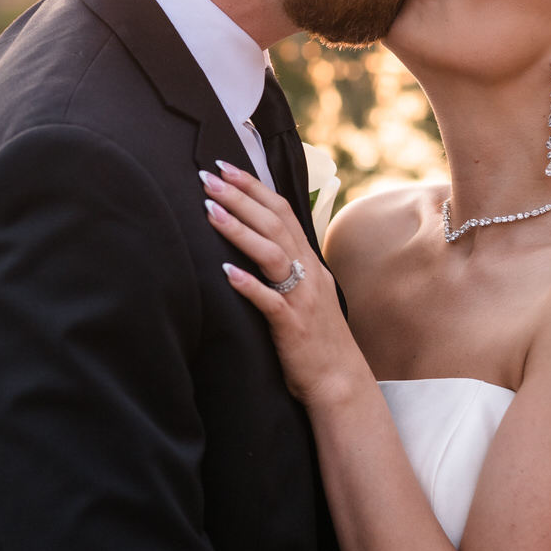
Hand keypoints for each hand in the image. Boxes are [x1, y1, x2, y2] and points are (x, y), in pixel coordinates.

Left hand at [201, 161, 371, 407]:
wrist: (340, 382)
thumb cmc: (317, 339)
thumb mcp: (306, 293)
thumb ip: (287, 267)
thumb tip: (259, 242)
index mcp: (309, 262)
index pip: (282, 212)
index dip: (254, 187)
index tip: (226, 168)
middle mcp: (308, 274)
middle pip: (274, 224)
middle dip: (240, 197)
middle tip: (209, 177)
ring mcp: (302, 299)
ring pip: (272, 254)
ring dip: (240, 229)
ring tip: (210, 210)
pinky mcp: (293, 327)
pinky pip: (270, 301)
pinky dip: (249, 285)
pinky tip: (225, 272)